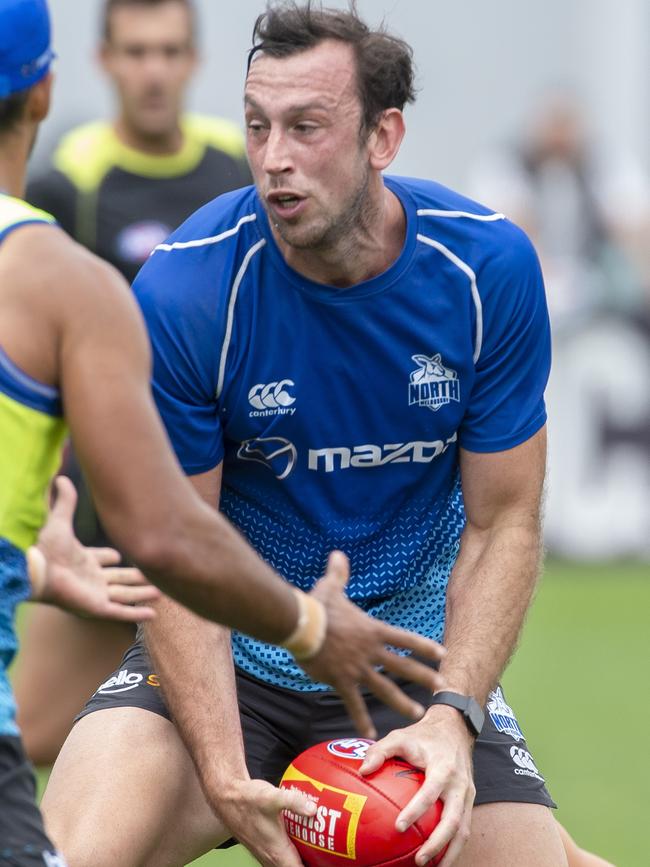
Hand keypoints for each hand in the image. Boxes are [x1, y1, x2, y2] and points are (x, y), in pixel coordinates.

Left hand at [30, 476, 159, 620]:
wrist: (39, 570)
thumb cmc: (47, 548)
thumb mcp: (61, 522)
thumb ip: (65, 502)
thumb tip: (61, 478)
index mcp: (83, 561)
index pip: (101, 559)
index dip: (109, 557)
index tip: (119, 555)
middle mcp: (90, 578)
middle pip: (118, 579)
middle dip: (134, 578)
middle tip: (152, 574)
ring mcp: (95, 594)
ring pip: (124, 595)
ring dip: (141, 594)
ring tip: (160, 593)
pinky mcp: (96, 607)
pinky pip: (121, 612)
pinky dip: (136, 614)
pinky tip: (152, 614)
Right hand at [215, 777, 316, 866]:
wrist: (227, 797)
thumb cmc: (247, 799)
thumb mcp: (272, 797)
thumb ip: (294, 802)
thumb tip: (313, 809)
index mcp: (277, 852)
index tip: (328, 863)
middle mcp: (271, 858)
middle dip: (311, 863)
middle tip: (326, 855)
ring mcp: (266, 854)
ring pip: (287, 865)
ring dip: (301, 860)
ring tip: (318, 848)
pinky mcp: (264, 847)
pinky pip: (282, 858)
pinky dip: (294, 853)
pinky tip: (302, 839)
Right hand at [300, 551, 446, 737]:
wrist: (302, 625)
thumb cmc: (317, 606)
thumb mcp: (331, 587)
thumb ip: (339, 573)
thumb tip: (338, 554)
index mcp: (372, 630)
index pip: (405, 639)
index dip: (423, 647)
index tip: (442, 654)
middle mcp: (370, 651)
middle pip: (403, 666)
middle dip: (424, 677)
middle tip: (443, 687)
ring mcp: (357, 668)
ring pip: (385, 688)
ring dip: (402, 702)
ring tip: (416, 713)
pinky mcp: (341, 681)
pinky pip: (354, 703)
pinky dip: (362, 718)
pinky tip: (371, 732)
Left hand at [358, 707, 475, 865]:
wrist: (455, 727)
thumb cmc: (423, 735)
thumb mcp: (400, 736)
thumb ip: (380, 750)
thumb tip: (362, 771)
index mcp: (443, 767)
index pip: (430, 793)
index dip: (415, 811)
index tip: (398, 827)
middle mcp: (459, 784)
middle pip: (453, 821)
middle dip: (437, 844)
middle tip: (418, 860)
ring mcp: (467, 794)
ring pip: (463, 830)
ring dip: (449, 852)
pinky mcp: (469, 801)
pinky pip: (463, 827)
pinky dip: (452, 846)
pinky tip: (438, 859)